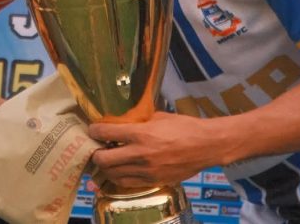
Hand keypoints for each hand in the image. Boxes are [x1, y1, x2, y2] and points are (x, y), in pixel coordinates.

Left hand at [89, 112, 225, 189]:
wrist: (207, 146)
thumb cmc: (184, 127)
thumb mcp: (159, 116)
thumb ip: (139, 121)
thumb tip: (122, 121)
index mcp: (141, 134)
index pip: (106, 133)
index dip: (94, 131)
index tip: (92, 130)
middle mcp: (140, 154)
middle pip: (104, 159)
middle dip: (95, 153)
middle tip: (96, 147)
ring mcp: (147, 171)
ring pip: (113, 174)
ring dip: (105, 167)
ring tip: (105, 160)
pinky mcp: (153, 181)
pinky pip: (127, 183)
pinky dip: (118, 177)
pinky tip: (118, 171)